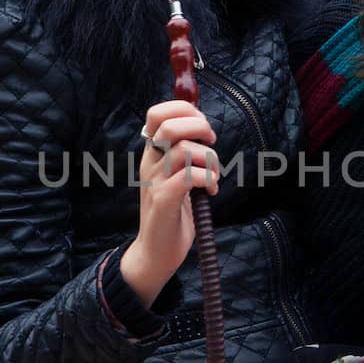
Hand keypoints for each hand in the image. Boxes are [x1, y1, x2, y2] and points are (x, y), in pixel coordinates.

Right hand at [120, 100, 219, 306]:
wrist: (155, 252)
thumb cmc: (172, 213)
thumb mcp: (176, 176)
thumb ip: (185, 153)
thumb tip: (204, 128)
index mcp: (152, 154)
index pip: (157, 113)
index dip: (184, 110)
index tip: (202, 127)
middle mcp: (150, 163)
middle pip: (170, 126)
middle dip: (199, 127)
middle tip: (211, 143)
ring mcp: (155, 182)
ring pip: (184, 150)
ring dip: (210, 159)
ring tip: (213, 175)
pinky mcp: (164, 201)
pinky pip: (189, 176)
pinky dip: (207, 179)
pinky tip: (210, 190)